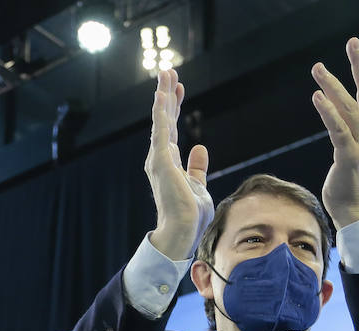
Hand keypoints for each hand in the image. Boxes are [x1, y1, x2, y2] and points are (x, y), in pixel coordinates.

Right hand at [145, 68, 213, 259]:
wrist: (183, 231)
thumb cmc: (189, 214)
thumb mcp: (197, 184)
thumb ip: (197, 166)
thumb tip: (199, 148)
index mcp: (169, 163)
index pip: (170, 128)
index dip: (173, 106)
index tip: (178, 87)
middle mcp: (160, 158)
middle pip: (164, 119)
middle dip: (166, 94)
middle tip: (167, 70)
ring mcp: (159, 160)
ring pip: (160, 120)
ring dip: (162, 96)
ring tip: (164, 74)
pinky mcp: (161, 162)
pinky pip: (160, 132)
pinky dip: (160, 113)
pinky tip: (161, 96)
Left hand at [310, 37, 358, 228]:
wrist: (356, 210)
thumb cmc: (355, 178)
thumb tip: (349, 102)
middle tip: (352, 43)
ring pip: (350, 108)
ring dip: (334, 85)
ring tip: (318, 68)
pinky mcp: (348, 157)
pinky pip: (337, 129)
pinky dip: (327, 111)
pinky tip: (316, 96)